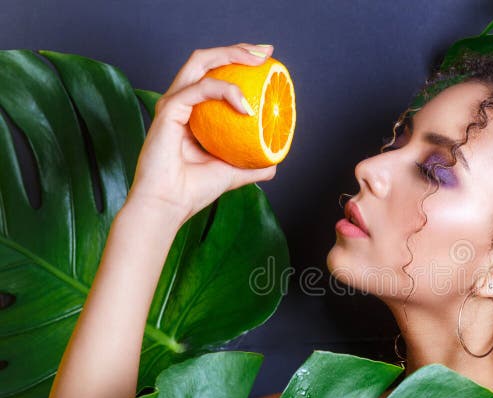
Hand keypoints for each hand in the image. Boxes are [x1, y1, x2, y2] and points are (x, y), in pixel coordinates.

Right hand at [126, 42, 278, 226]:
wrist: (170, 205)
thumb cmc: (193, 190)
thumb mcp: (233, 173)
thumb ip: (252, 165)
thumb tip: (274, 163)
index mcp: (193, 112)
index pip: (214, 75)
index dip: (239, 62)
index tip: (266, 62)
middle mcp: (181, 102)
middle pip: (207, 60)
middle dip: (238, 49)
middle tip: (265, 53)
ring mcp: (173, 104)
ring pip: (201, 63)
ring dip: (231, 55)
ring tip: (258, 61)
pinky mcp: (169, 110)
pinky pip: (200, 90)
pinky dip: (225, 91)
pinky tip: (245, 106)